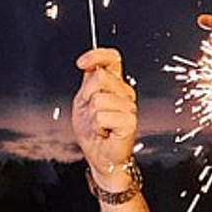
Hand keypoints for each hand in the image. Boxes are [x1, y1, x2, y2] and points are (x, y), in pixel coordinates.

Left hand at [71, 46, 138, 181]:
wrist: (99, 156)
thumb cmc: (93, 132)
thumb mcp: (83, 101)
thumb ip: (88, 82)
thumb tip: (89, 65)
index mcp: (114, 84)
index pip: (112, 58)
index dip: (97, 55)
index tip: (81, 63)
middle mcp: (125, 92)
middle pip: (100, 77)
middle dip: (87, 96)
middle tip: (91, 113)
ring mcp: (129, 106)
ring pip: (98, 100)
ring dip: (91, 116)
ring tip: (98, 125)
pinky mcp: (129, 121)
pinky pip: (102, 116)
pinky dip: (97, 127)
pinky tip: (104, 132)